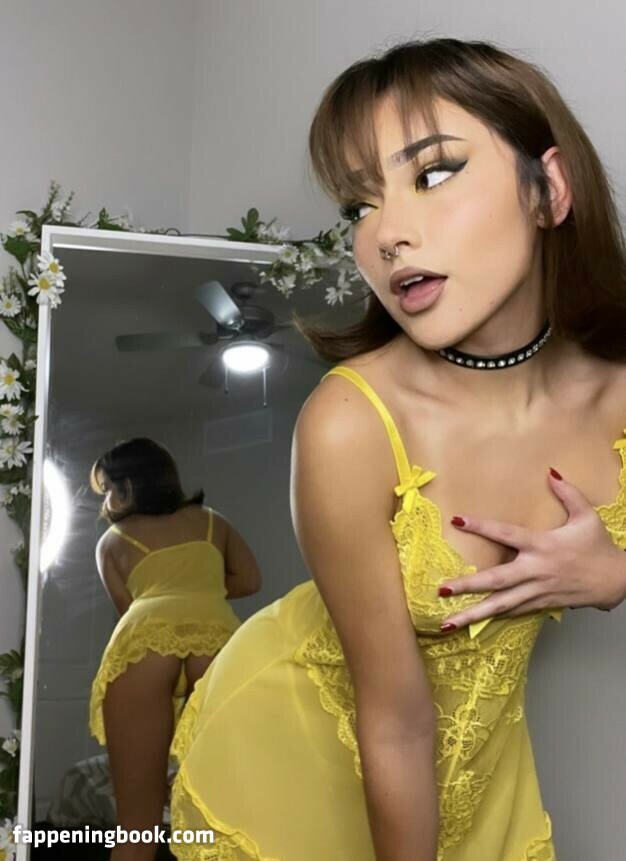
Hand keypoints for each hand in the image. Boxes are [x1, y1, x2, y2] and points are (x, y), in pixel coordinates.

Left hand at [439, 468, 625, 631]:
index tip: (457, 520)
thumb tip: (552, 471)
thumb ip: (568, 493)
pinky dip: (492, 618)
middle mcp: (536, 570)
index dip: (482, 527)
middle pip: (497, 580)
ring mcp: (537, 591)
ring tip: (446, 623)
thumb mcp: (587, 517)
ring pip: (501, 605)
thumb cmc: (599, 548)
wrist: (616, 581)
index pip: (506, 534)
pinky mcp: (541, 605)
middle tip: (442, 589)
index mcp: (543, 545)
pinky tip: (472, 624)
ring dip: (473, 614)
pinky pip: (512, 612)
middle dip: (468, 586)